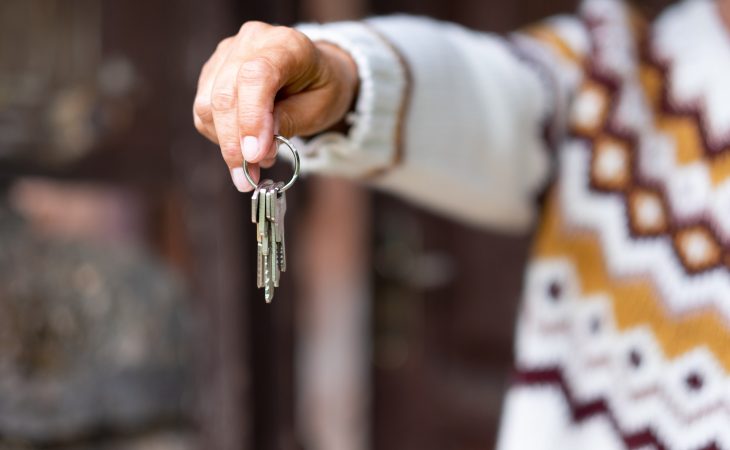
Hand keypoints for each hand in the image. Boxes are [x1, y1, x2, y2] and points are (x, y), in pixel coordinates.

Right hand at [193, 22, 358, 190]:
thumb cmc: (321, 88)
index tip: (254, 156)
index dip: (251, 118)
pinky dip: (220, 136)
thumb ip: (289, 122)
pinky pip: (204, 111)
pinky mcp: (213, 71)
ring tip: (251, 165)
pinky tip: (241, 147)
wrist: (314, 71)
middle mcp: (251, 41)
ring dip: (226, 144)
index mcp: (286, 44)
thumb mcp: (319, 108)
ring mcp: (227, 53)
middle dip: (234, 143)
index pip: (255, 77)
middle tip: (248, 178)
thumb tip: (256, 148)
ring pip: (208, 105)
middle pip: (225, 94)